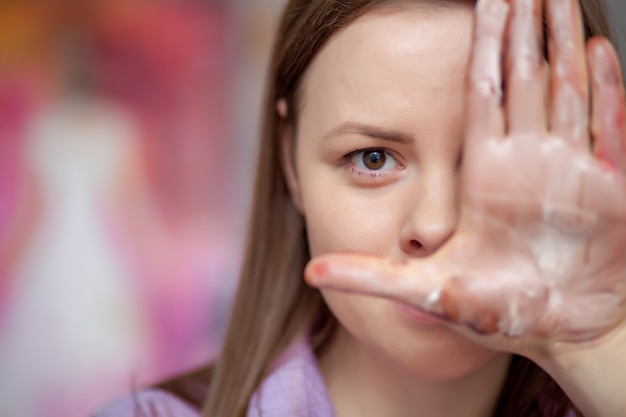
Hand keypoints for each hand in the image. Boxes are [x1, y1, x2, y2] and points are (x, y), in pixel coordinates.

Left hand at [305, 0, 625, 351]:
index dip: (480, 46)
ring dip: (562, 40)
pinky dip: (606, 90)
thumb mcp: (423, 290)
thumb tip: (309, 273)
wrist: (553, 332)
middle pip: (523, 76)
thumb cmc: (492, 310)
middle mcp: (526, 162)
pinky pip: (608, 130)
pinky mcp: (611, 192)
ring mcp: (570, 171)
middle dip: (524, 25)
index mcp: (482, 174)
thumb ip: (368, 276)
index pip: (479, 93)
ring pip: (565, 89)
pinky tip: (596, 48)